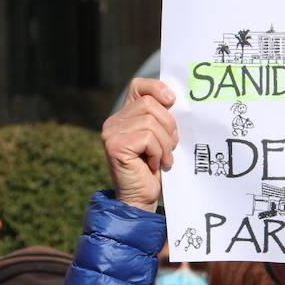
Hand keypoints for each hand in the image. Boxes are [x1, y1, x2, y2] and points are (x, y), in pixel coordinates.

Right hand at [101, 78, 177, 212]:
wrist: (142, 199)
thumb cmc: (154, 169)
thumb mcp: (161, 137)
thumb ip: (162, 117)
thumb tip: (174, 97)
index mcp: (124, 115)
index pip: (139, 86)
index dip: (157, 89)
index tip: (172, 101)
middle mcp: (113, 121)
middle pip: (150, 104)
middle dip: (168, 125)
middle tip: (170, 146)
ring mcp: (111, 132)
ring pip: (151, 122)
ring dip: (164, 143)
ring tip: (163, 159)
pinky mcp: (115, 145)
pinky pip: (148, 137)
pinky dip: (158, 152)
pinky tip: (154, 164)